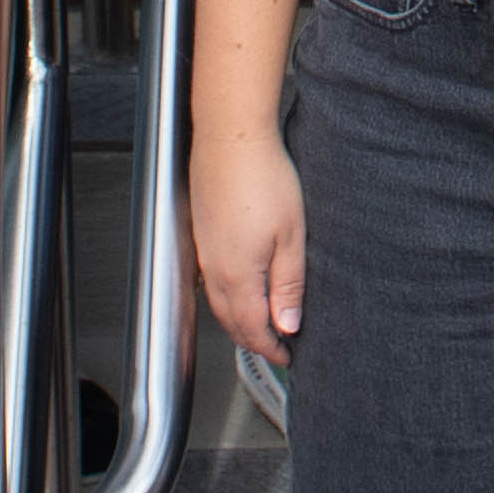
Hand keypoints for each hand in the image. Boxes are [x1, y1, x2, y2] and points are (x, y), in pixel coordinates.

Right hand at [191, 116, 307, 363]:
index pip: (252, 328)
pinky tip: (240, 289)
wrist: (230, 135)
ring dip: (239, 320)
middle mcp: (213, 269)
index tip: (288, 357)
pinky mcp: (201, 234)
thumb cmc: (264, 177)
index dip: (271, 348)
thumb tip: (287, 325)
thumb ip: (288, 284)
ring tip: (262, 324)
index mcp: (237, 275)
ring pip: (218, 303)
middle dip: (254, 340)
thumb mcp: (292, 235)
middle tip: (277, 348)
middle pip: (231, 321)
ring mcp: (203, 251)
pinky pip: (211, 281)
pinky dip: (227, 298)